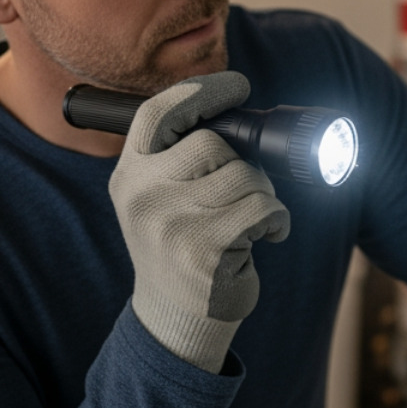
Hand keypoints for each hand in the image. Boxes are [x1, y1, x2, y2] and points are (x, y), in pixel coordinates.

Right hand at [108, 72, 290, 371]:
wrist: (177, 321)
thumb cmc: (182, 250)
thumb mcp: (161, 201)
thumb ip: (180, 160)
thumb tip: (237, 117)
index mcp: (129, 176)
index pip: (157, 113)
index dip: (201, 92)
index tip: (236, 85)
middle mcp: (143, 195)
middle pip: (214, 144)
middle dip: (245, 164)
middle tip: (247, 190)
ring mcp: (171, 223)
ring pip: (246, 176)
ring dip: (264, 195)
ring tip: (253, 220)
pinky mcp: (205, 250)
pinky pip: (264, 209)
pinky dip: (277, 220)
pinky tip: (266, 237)